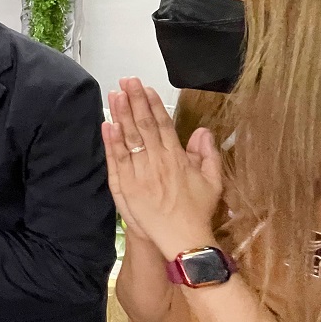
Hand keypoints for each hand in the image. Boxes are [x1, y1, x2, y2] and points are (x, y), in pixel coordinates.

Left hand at [102, 78, 222, 259]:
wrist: (183, 241)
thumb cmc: (198, 211)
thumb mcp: (212, 181)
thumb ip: (208, 154)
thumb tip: (202, 131)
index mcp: (177, 158)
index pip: (163, 125)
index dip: (153, 104)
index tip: (145, 87)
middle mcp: (157, 162)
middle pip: (144, 126)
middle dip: (134, 101)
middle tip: (127, 80)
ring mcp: (140, 175)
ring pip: (129, 139)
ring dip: (121, 115)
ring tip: (115, 94)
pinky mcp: (127, 188)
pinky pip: (117, 161)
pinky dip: (111, 143)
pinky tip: (107, 125)